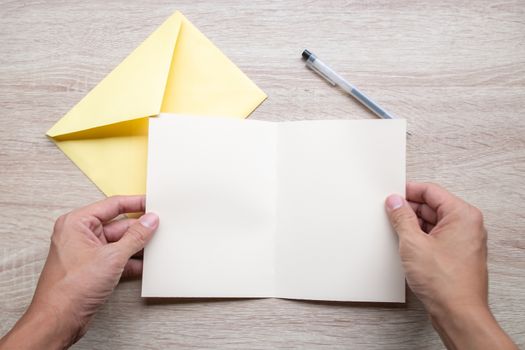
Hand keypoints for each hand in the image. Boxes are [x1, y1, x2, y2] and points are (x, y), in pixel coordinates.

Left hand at [0, 196, 158, 348]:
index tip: (152, 203)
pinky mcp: (93, 269)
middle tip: (159, 227)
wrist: (58, 320)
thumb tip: (149, 221)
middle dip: (139, 229)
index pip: (112, 206)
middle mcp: (80, 235)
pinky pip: (117, 258)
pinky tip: (145, 264)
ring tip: (155, 245)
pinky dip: (131, 261)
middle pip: (118, 225)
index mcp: (77, 223)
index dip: (135, 203)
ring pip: (119, 243)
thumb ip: (135, 237)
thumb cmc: (70, 289)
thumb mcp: (111, 257)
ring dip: (137, 246)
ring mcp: (87, 252)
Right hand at [385, 182, 515, 349]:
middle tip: (390, 213)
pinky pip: (435, 237)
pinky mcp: (456, 254)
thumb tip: (395, 203)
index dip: (409, 191)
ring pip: (433, 222)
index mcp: (462, 215)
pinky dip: (420, 238)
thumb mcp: (413, 243)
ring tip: (396, 231)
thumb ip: (402, 218)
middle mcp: (467, 226)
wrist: (457, 313)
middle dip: (409, 209)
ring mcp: (463, 241)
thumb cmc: (446, 283)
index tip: (392, 195)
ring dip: (413, 225)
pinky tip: (406, 245)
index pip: (431, 191)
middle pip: (432, 206)